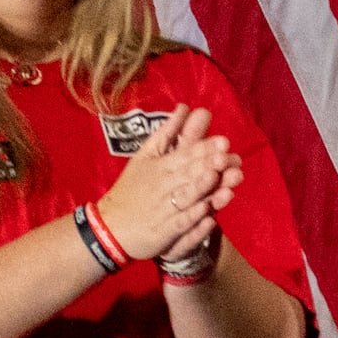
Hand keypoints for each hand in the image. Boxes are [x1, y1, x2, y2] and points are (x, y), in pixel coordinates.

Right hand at [95, 109, 236, 263]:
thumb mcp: (145, 156)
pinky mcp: (166, 231)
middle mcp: (163, 185)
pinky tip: (208, 214)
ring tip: (217, 177)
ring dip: (202, 188)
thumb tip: (185, 107)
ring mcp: (165, 208)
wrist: (111, 225)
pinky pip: (180, 223)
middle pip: (188, 173)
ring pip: (186, 196)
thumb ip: (167, 134)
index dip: (204, 149)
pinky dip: (193, 218)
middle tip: (227, 157)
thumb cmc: (132, 188)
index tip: (223, 142)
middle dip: (207, 165)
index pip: (185, 155)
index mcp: (160, 166)